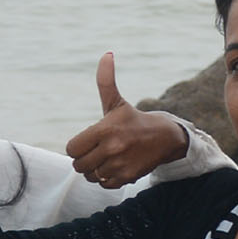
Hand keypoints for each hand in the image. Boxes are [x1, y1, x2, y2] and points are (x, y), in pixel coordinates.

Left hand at [66, 53, 188, 188]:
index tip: (88, 142)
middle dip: (84, 160)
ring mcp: (120, 164)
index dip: (77, 147)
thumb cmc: (134, 120)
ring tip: (107, 159)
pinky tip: (116, 167)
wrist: (165, 137)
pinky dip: (106, 179)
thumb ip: (106, 81)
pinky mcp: (127, 177)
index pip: (72, 148)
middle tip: (97, 152)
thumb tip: (107, 54)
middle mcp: (112, 148)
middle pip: (78, 165)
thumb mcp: (117, 102)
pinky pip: (104, 184)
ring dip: (95, 170)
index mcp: (104, 129)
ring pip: (90, 176)